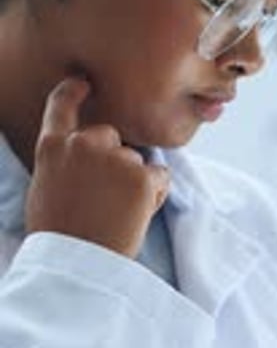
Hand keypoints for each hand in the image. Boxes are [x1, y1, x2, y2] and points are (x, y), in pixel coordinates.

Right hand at [26, 77, 169, 257]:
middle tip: (105, 198)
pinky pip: (159, 176)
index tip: (83, 82)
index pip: (61, 106)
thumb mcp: (46, 190)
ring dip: (135, 182)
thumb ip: (63, 165)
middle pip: (111, 136)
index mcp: (52, 148)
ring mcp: (115, 158)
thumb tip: (79, 162)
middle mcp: (83, 144)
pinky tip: (136, 215)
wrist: (77, 265)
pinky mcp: (142, 176)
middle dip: (114, 159)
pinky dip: (155, 195)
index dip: (73, 92)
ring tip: (116, 214)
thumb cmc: (60, 236)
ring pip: (137, 160)